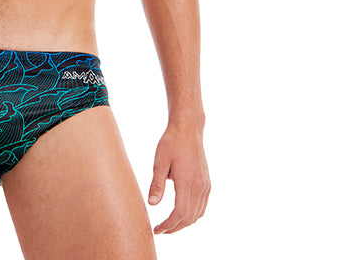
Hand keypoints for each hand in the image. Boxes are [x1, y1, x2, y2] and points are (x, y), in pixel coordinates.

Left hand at [148, 120, 209, 234]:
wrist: (188, 129)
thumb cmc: (171, 143)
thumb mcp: (159, 161)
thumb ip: (157, 183)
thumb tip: (152, 204)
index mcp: (187, 181)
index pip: (180, 213)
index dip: (168, 225)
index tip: (157, 229)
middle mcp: (200, 186)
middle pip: (189, 217)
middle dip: (175, 227)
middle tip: (160, 230)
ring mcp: (206, 185)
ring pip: (198, 214)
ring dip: (184, 223)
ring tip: (169, 225)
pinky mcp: (207, 183)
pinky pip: (202, 206)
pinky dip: (193, 215)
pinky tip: (182, 214)